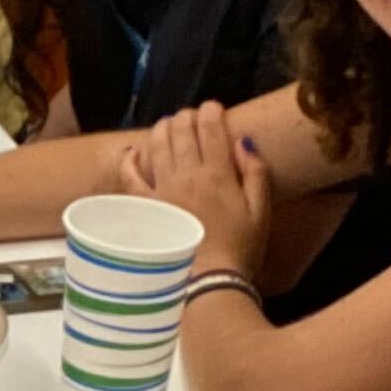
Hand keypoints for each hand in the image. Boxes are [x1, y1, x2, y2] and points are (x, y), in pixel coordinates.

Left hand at [116, 101, 271, 271]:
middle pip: (182, 132)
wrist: (207, 282)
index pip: (212, 130)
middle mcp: (188, 176)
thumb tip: (244, 142)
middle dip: (186, 116)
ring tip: (167, 125)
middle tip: (190, 115)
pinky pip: (130, 177)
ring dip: (162, 129)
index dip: (211, 111)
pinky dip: (129, 160)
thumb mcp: (261, 213)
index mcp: (218, 175)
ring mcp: (163, 190)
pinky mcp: (146, 207)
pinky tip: (132, 152)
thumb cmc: (239, 251)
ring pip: (157, 146)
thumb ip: (256, 174)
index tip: (213, 107)